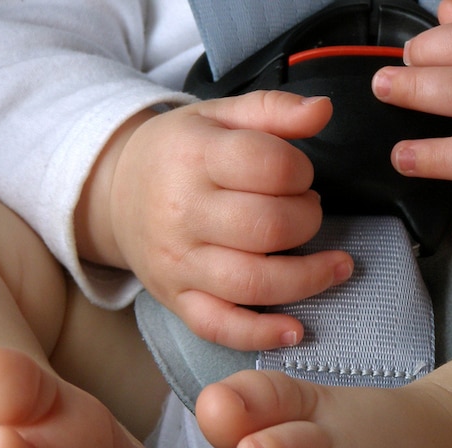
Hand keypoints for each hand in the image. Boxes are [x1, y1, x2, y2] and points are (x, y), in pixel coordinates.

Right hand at [78, 91, 353, 350]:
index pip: (268, 166)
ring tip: (337, 265)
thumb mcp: (219, 116)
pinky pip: (219, 326)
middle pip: (268, 227)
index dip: (301, 170)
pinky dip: (260, 334)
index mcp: (194, 158)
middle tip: (308, 211)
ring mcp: (178, 262)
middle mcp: (182, 212)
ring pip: (253, 282)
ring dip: (308, 278)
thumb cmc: (179, 152)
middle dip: (307, 220)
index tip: (300, 174)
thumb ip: (275, 110)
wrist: (114, 192)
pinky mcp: (177, 299)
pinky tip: (295, 329)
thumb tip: (324, 110)